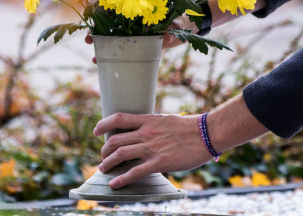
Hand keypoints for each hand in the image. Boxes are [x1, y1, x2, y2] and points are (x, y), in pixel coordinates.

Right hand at [85, 14, 197, 63]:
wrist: (192, 27)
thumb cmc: (184, 19)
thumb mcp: (179, 22)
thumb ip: (173, 28)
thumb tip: (167, 39)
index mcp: (140, 12)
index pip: (116, 9)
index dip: (101, 13)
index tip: (94, 20)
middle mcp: (135, 23)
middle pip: (109, 25)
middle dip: (96, 31)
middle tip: (88, 40)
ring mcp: (137, 35)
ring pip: (113, 39)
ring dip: (101, 48)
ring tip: (94, 59)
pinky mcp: (141, 47)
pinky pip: (123, 52)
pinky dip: (113, 57)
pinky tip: (104, 66)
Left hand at [92, 112, 212, 188]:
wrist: (206, 134)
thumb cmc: (189, 127)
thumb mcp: (165, 120)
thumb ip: (152, 126)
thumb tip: (142, 131)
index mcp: (148, 120)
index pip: (118, 118)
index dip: (103, 124)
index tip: (96, 131)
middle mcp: (146, 133)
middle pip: (115, 140)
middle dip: (105, 150)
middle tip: (103, 157)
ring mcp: (151, 148)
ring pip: (120, 155)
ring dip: (108, 163)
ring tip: (103, 169)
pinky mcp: (159, 162)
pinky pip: (135, 172)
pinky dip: (121, 178)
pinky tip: (114, 183)